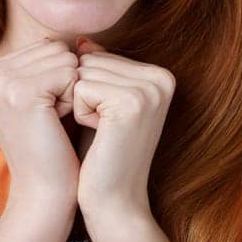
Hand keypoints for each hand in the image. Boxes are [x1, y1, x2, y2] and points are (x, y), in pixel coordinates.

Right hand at [0, 39, 81, 207]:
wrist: (44, 189)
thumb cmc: (53, 143)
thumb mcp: (48, 96)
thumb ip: (57, 62)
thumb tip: (88, 38)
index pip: (49, 45)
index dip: (61, 77)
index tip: (46, 110)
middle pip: (57, 48)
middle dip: (67, 82)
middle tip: (51, 117)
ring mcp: (0, 82)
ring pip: (66, 58)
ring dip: (72, 90)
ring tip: (53, 120)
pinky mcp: (20, 93)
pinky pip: (71, 74)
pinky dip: (74, 99)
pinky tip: (57, 123)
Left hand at [70, 37, 174, 221]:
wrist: (114, 201)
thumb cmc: (102, 154)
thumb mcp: (103, 104)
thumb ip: (99, 69)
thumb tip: (82, 41)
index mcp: (160, 74)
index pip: (98, 55)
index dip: (88, 89)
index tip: (108, 121)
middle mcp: (162, 78)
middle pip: (90, 60)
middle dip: (82, 94)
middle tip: (103, 129)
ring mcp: (150, 89)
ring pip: (83, 72)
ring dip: (79, 104)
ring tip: (102, 132)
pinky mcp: (132, 102)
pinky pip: (81, 88)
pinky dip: (80, 114)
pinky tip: (100, 136)